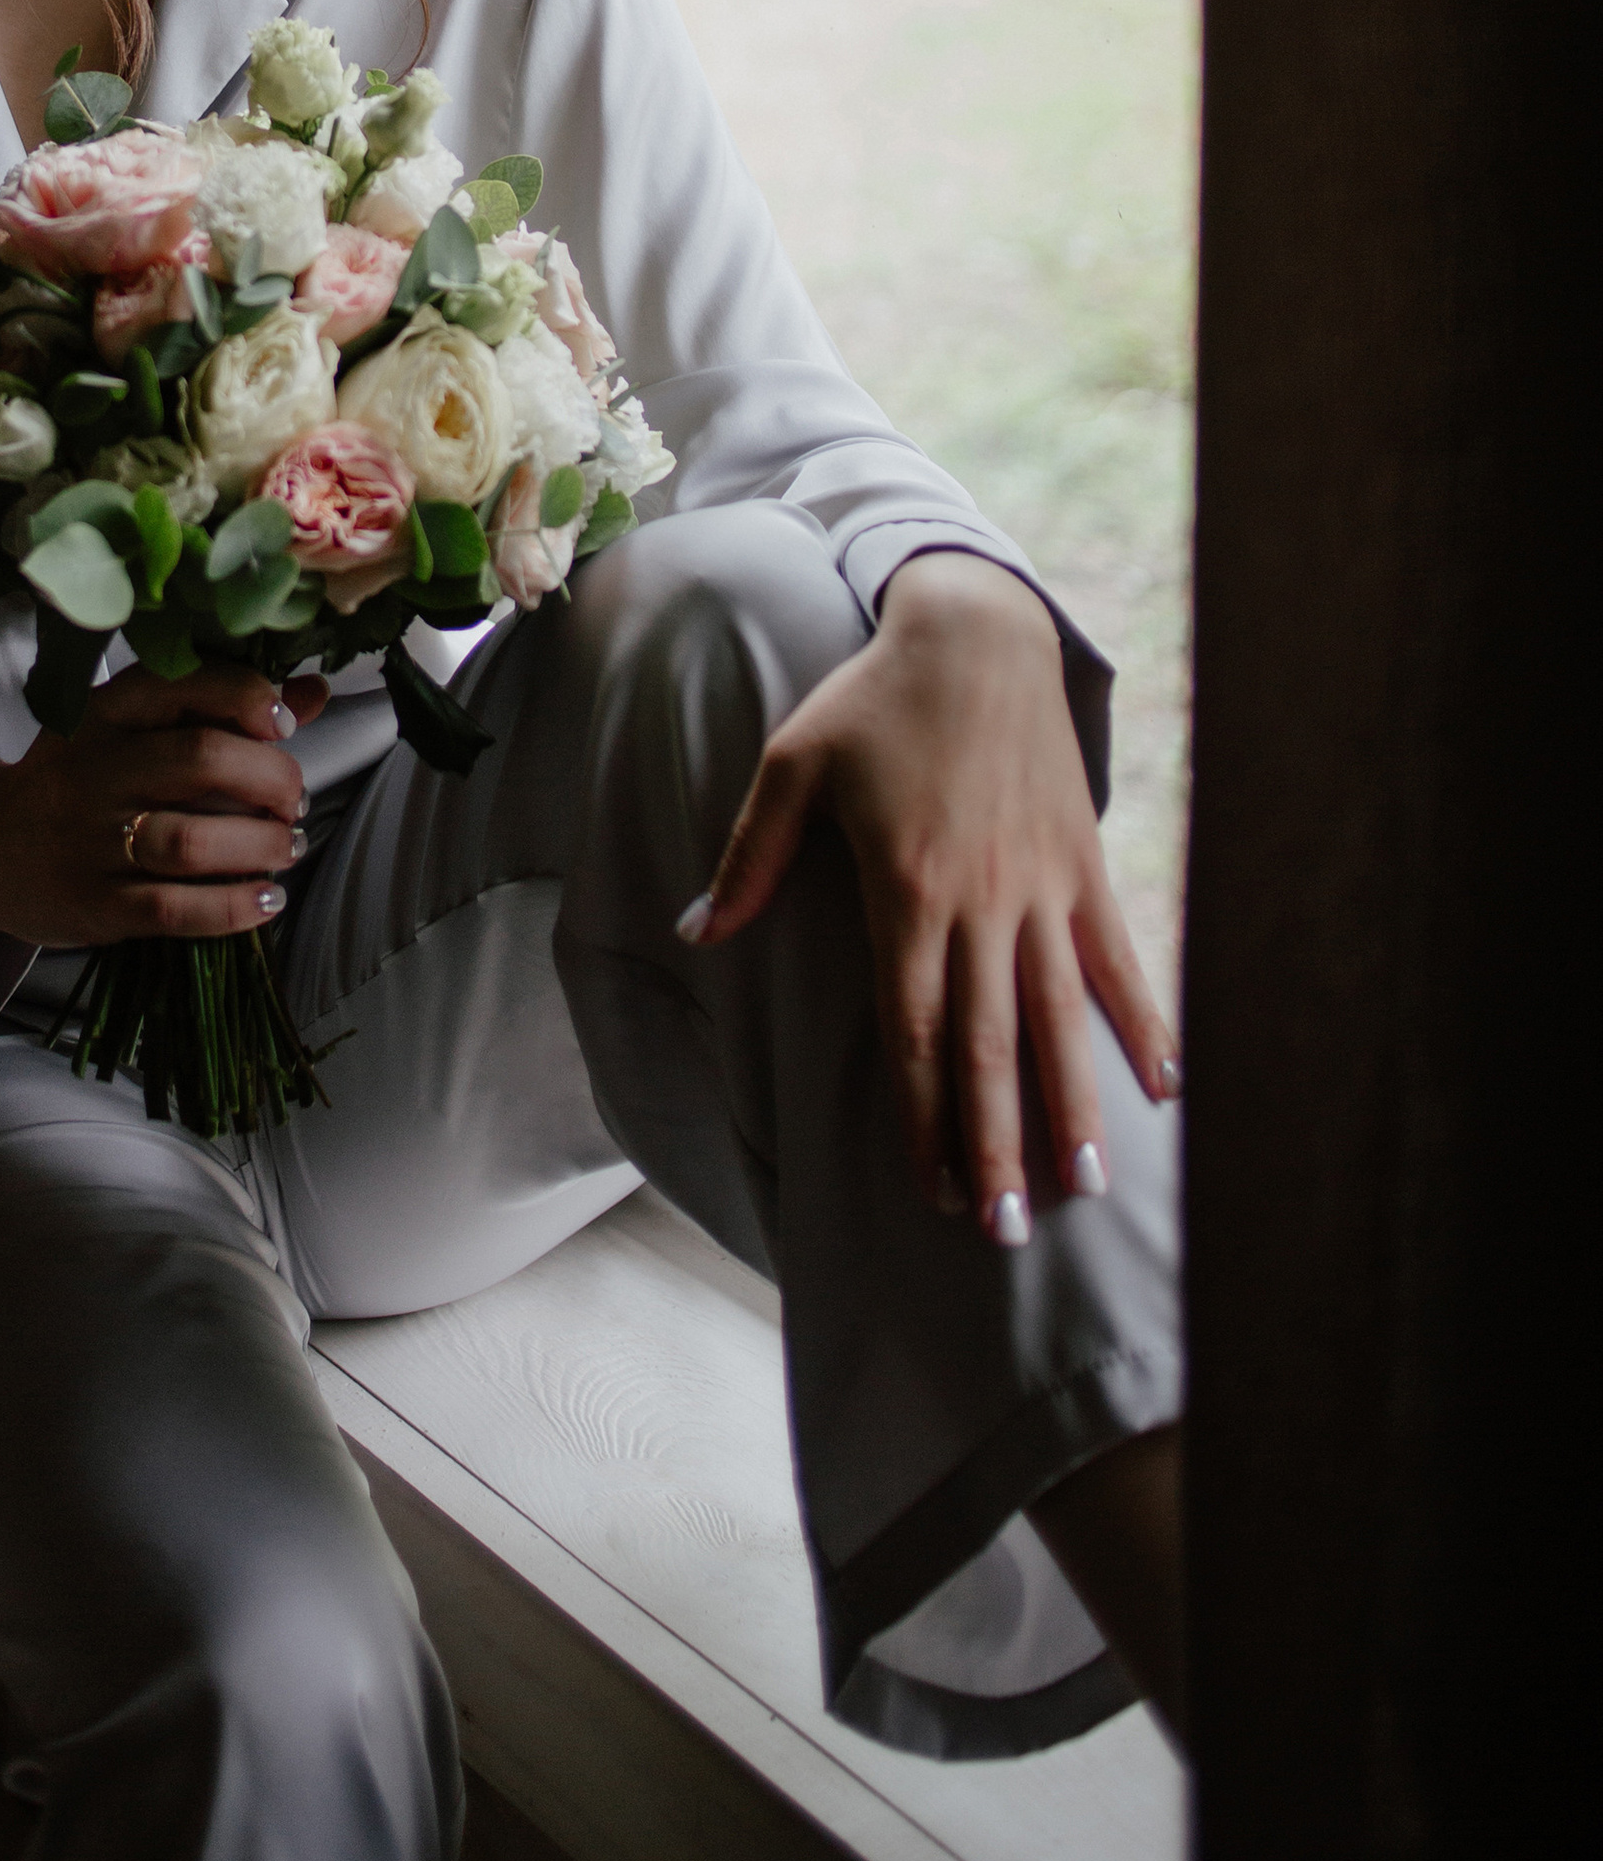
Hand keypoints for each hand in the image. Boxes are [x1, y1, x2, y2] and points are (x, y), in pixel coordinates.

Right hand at [0, 663, 329, 948]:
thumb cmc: (78, 777)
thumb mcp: (132, 727)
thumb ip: (221, 707)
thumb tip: (313, 691)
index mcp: (107, 710)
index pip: (188, 683)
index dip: (250, 698)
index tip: (282, 724)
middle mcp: (96, 768)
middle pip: (203, 760)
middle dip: (272, 780)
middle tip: (290, 799)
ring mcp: (91, 839)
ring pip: (194, 840)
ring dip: (261, 847)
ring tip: (284, 849)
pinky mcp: (94, 903)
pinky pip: (176, 909)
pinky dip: (235, 906)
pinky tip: (265, 899)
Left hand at [686, 554, 1178, 1241]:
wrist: (976, 631)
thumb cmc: (874, 699)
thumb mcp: (792, 765)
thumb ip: (747, 858)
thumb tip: (695, 933)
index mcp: (907, 888)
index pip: (914, 1028)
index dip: (921, 1114)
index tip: (929, 1188)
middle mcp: (983, 900)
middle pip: (991, 1043)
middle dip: (997, 1142)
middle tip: (1004, 1229)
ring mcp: (1043, 885)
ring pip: (1061, 1016)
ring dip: (1072, 1105)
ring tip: (1082, 1189)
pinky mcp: (1085, 863)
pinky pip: (1117, 958)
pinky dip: (1143, 1022)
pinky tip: (1165, 1088)